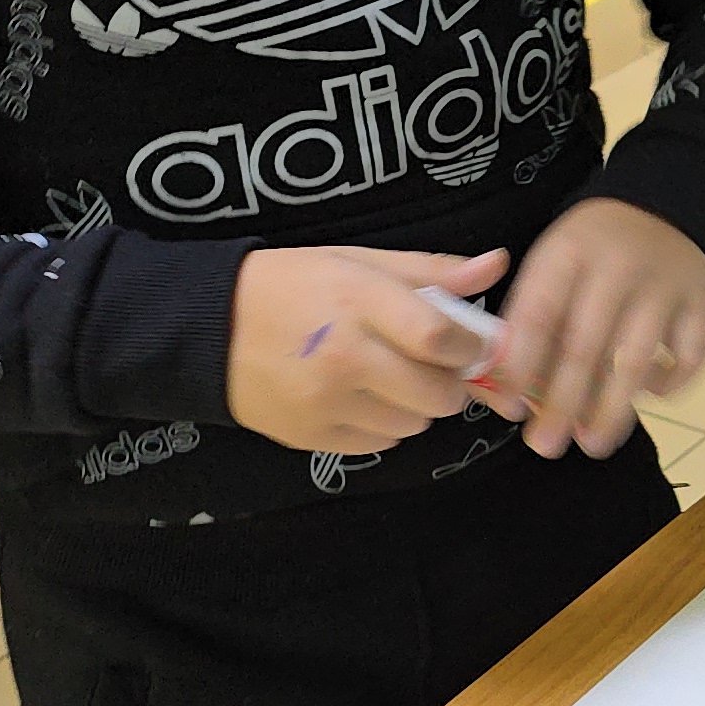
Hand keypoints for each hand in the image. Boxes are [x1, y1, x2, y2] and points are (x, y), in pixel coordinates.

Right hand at [228, 246, 509, 454]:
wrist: (208, 328)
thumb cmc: (292, 285)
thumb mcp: (357, 261)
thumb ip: (431, 270)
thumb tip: (496, 265)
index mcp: (358, 301)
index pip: (440, 338)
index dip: (471, 346)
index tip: (472, 343)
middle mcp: (343, 356)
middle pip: (438, 393)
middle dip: (449, 381)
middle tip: (431, 363)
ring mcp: (325, 402)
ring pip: (414, 423)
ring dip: (416, 405)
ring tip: (389, 376)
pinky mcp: (310, 437)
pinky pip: (380, 444)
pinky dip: (384, 424)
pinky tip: (361, 397)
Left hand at [494, 197, 704, 458]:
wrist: (663, 204)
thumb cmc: (593, 250)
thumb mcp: (553, 263)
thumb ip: (532, 318)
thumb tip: (514, 393)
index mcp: (568, 253)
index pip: (538, 314)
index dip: (522, 366)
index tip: (511, 409)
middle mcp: (617, 267)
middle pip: (585, 346)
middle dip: (562, 403)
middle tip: (545, 445)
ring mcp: (664, 285)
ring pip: (636, 358)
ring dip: (612, 408)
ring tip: (593, 443)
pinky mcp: (702, 301)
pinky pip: (690, 355)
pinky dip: (671, 383)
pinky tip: (650, 395)